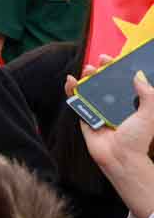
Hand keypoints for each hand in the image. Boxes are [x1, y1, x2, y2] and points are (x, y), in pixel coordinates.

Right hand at [69, 68, 153, 217]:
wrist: (119, 158)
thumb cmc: (137, 139)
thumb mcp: (149, 115)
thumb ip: (147, 95)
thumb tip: (139, 76)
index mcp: (129, 103)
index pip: (123, 81)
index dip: (117, 69)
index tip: (113, 60)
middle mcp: (113, 104)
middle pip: (104, 82)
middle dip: (100, 70)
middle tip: (98, 63)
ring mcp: (98, 109)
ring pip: (90, 89)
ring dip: (86, 77)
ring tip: (86, 71)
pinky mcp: (85, 116)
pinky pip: (77, 101)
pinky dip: (71, 90)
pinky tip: (70, 82)